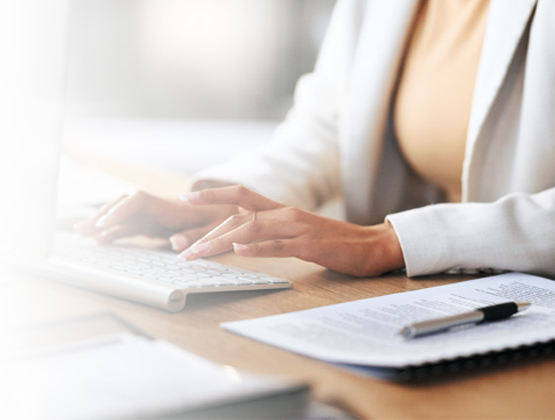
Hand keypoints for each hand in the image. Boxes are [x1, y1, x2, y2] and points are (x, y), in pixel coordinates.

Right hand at [74, 190, 241, 251]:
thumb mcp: (214, 229)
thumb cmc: (223, 220)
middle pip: (123, 206)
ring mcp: (151, 216)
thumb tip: (176, 244)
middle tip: (81, 229)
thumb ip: (194, 236)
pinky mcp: (150, 225)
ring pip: (121, 217)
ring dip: (101, 223)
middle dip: (102, 215)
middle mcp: (156, 208)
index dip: (120, 209)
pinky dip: (112, 233)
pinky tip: (98, 241)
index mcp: (170, 207)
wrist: (230, 212)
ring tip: (79, 232)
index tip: (105, 222)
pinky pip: (127, 228)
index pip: (139, 200)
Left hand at [177, 185, 404, 276]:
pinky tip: (240, 252)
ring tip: (198, 253)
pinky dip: (258, 248)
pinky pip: (279, 245)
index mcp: (280, 210)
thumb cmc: (331, 241)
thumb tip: (239, 238)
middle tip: (183, 250)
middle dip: (207, 232)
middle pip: (238, 215)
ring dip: (221, 242)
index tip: (185, 196)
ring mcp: (297, 228)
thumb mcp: (295, 232)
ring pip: (252, 230)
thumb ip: (270, 231)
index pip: (240, 196)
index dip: (212, 195)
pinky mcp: (310, 245)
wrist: (372, 245)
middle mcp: (285, 214)